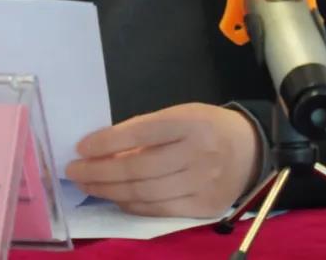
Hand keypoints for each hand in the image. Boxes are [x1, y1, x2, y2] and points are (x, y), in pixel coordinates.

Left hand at [65, 103, 260, 217]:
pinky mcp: (205, 207)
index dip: (107, 142)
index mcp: (190, 122)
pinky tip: (115, 199)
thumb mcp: (180, 115)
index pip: (141, 133)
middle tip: (74, 172)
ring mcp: (203, 183)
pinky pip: (159, 210)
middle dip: (99, 172)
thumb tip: (104, 149)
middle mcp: (198, 154)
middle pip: (139, 168)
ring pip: (145, 193)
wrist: (250, 150)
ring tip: (88, 185)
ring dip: (109, 191)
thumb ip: (146, 131)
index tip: (81, 147)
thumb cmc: (207, 127)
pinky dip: (132, 205)